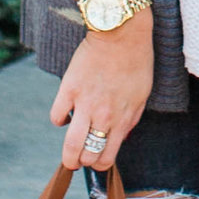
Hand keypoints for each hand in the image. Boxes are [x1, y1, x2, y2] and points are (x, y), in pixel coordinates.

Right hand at [51, 23, 154, 172]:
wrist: (121, 34)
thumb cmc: (136, 62)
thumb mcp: (142, 95)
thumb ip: (131, 119)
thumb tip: (122, 137)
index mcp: (122, 119)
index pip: (107, 157)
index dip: (100, 164)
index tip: (96, 160)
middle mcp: (103, 117)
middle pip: (88, 155)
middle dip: (83, 161)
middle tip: (80, 158)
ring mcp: (84, 104)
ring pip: (71, 144)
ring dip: (68, 155)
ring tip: (68, 155)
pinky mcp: (68, 90)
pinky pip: (57, 116)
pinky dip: (59, 120)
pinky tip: (65, 115)